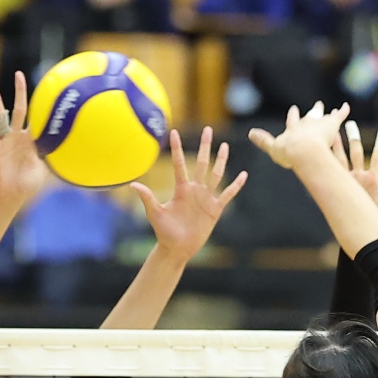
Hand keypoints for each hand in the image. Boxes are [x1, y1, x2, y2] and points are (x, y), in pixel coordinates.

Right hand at [0, 72, 48, 210]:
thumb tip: (75, 148)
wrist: (12, 196)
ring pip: (0, 115)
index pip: (35, 116)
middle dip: (18, 91)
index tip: (44, 87)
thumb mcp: (46, 168)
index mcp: (30, 139)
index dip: (39, 103)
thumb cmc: (28, 183)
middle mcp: (16, 135)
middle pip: (18, 108)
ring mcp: (5, 139)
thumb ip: (55, 156)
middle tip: (19, 74)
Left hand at [134, 126, 245, 261]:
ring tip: (225, 146)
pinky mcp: (215, 209)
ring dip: (221, 160)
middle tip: (207, 129)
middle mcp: (194, 190)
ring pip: (216, 174)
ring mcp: (206, 198)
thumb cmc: (164, 232)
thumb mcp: (155, 214)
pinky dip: (236, 185)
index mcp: (181, 189)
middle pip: (202, 163)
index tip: (174, 132)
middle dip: (205, 146)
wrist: (177, 248)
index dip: (177, 148)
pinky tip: (243, 175)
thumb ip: (147, 198)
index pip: (179, 164)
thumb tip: (133, 185)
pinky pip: (228, 194)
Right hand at [246, 101, 348, 170]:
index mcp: (293, 129)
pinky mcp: (331, 123)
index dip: (293, 116)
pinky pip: (339, 116)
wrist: (303, 149)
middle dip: (313, 111)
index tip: (294, 109)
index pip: (293, 121)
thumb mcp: (272, 148)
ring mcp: (318, 122)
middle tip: (317, 104)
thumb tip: (250, 133)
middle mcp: (306, 123)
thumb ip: (263, 141)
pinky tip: (346, 107)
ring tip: (331, 109)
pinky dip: (343, 111)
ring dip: (327, 112)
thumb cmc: (288, 152)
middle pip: (310, 116)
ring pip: (324, 116)